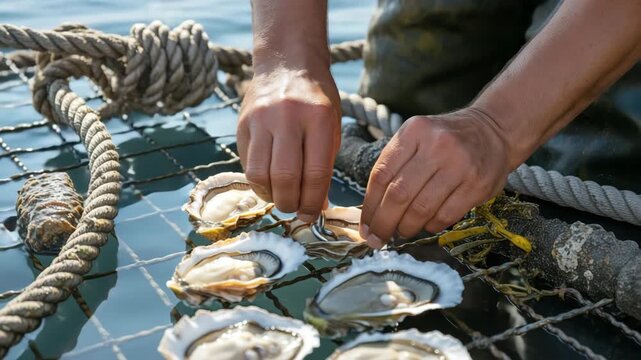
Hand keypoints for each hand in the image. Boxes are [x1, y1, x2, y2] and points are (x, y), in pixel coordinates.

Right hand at [237, 67, 340, 221]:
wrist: (287, 63)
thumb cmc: (316, 100)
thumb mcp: (331, 127)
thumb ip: (324, 165)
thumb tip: (316, 206)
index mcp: (318, 118)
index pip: (314, 172)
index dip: (312, 201)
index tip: (311, 215)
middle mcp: (288, 117)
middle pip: (284, 176)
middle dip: (290, 203)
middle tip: (295, 209)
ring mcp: (261, 120)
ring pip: (258, 173)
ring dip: (270, 195)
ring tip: (281, 197)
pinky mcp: (242, 124)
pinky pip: (246, 163)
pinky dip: (258, 181)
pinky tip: (268, 182)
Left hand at [359, 108, 514, 247]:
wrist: (493, 131)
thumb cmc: (445, 140)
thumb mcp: (416, 138)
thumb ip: (394, 166)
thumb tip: (371, 211)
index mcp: (414, 131)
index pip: (381, 174)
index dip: (369, 206)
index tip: (365, 226)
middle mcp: (437, 145)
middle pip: (399, 194)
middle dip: (384, 223)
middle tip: (377, 238)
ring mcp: (460, 165)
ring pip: (421, 208)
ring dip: (406, 227)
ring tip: (401, 231)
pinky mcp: (478, 185)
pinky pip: (445, 216)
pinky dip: (430, 226)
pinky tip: (425, 226)